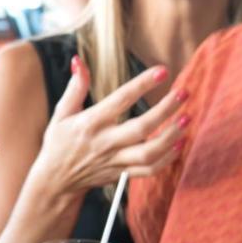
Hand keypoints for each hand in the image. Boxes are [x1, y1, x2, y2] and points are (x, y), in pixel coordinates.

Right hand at [32, 58, 186, 195]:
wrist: (55, 181)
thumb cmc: (58, 143)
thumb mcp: (61, 113)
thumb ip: (75, 87)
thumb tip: (79, 60)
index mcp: (90, 123)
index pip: (120, 100)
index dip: (142, 84)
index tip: (162, 71)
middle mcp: (104, 142)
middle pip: (141, 127)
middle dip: (165, 109)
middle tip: (184, 93)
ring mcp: (114, 161)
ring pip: (148, 151)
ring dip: (171, 136)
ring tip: (187, 118)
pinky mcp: (121, 175)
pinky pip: (148, 170)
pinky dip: (166, 160)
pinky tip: (179, 144)